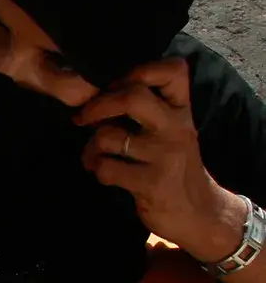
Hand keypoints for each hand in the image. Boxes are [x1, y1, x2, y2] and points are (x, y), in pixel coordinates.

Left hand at [77, 57, 245, 262]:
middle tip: (82, 117)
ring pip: (107, 135)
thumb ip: (147, 109)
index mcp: (181, 110)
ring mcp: (164, 156)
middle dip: (97, 105)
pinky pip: (105, 167)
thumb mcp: (171, 131)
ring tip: (95, 155)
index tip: (114, 86)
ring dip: (90, 147)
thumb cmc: (174, 167)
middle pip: (132, 96)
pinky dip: (96, 169)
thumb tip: (96, 91)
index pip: (172, 69)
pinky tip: (103, 173)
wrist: (199, 213)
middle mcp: (176, 128)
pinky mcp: (151, 183)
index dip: (138, 70)